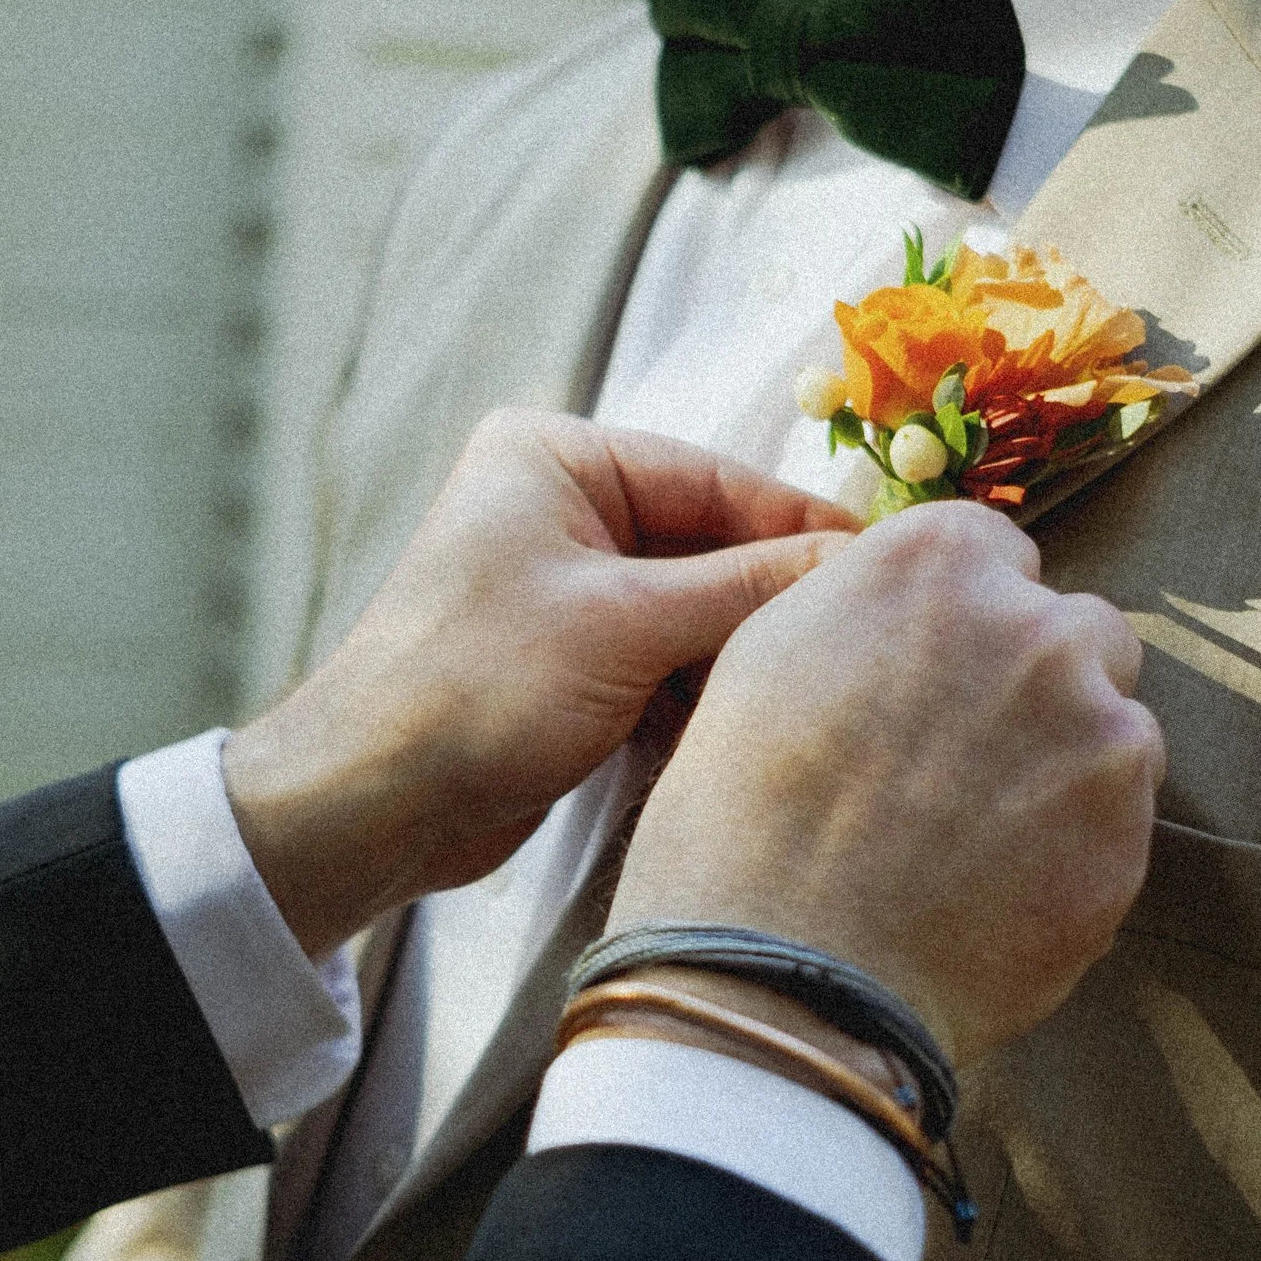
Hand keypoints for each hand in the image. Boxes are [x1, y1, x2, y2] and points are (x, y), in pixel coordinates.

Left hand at [225, 408, 855, 956]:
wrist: (370, 804)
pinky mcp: (566, 662)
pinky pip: (662, 661)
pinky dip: (700, 693)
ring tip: (815, 692)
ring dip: (740, 656)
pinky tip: (747, 727)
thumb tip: (866, 561)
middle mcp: (559, 507)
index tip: (891, 570)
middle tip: (866, 643)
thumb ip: (753, 586)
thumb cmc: (480, 687)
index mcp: (557, 456)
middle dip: (772, 600)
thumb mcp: (630, 624)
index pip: (714, 479)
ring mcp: (562, 588)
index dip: (802, 528)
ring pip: (692, 611)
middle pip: (709, 545)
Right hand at [606, 501, 1161, 1067]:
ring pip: (1110, 722)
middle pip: (1071, 630)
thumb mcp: (765, 656)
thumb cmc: (741, 816)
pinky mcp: (1130, 823)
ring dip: (1064, 761)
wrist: (780, 970)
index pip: (992, 551)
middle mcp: (1031, 620)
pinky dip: (1076, 842)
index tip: (931, 671)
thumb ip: (863, 605)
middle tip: (958, 762)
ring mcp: (1095, 721)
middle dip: (1031, 682)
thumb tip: (910, 615)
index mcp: (933, 560)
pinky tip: (997, 884)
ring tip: (975, 836)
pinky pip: (1121, 815)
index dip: (959, 617)